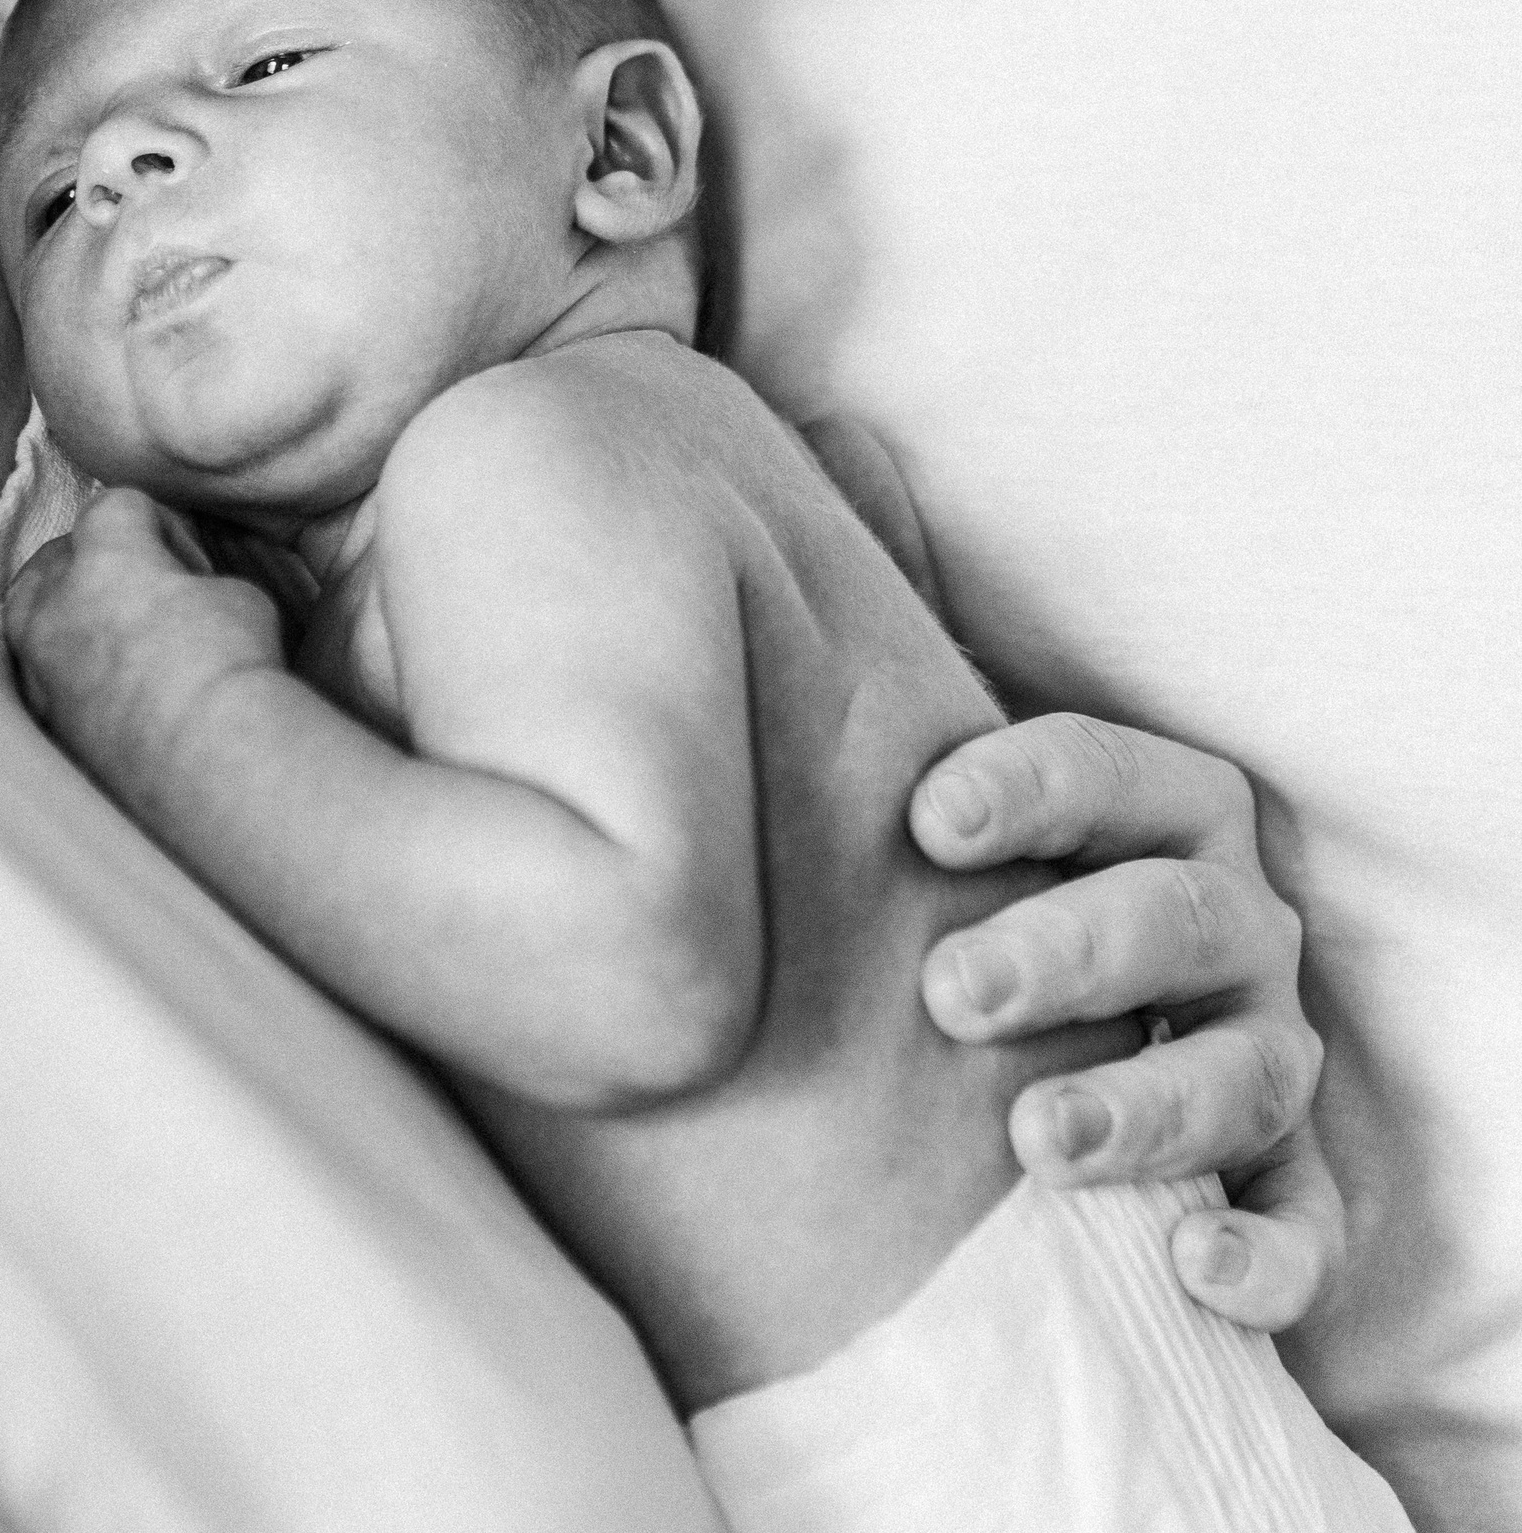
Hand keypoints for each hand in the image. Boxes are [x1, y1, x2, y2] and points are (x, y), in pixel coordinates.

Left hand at [6, 488, 283, 810]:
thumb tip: (183, 593)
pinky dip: (64, 666)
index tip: (189, 565)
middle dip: (97, 561)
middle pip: (57, 553)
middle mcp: (56, 603)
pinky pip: (39, 670)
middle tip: (150, 593)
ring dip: (65, 608)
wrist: (212, 761)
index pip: (116, 504)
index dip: (161, 526)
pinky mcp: (43, 717)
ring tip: (116, 633)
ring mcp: (40, 664)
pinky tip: (110, 684)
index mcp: (105, 557)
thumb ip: (192, 578)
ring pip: (29, 609)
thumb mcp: (237, 594)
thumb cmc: (232, 667)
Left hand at [909, 714, 1340, 1332]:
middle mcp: (1230, 922)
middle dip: (1069, 950)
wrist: (1038, 1065)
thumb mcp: (940, 855)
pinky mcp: (1288, 1180)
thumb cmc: (965, 928)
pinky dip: (1268, 1252)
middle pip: (1176, 913)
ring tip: (1037, 1141)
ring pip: (1242, 1069)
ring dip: (1145, 1105)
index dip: (1024, 788)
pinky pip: (1309, 1222)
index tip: (924, 825)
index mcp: (1159, 813)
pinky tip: (1192, 1269)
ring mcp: (1265, 1050)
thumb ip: (870, 809)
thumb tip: (730, 788)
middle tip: (950, 994)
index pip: (1104, 770)